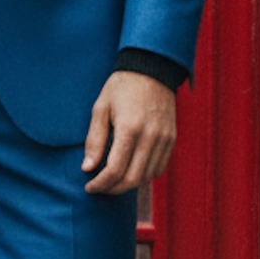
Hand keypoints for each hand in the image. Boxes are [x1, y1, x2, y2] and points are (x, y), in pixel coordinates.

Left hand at [82, 71, 176, 195]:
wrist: (152, 69)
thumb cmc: (121, 87)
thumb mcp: (101, 108)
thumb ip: (95, 140)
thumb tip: (87, 168)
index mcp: (129, 129)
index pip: (115, 170)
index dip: (100, 184)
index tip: (89, 187)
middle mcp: (150, 137)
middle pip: (132, 179)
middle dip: (113, 189)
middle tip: (99, 188)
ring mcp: (164, 139)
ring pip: (147, 177)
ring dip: (128, 185)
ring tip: (113, 181)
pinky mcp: (171, 139)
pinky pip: (159, 168)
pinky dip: (144, 176)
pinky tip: (130, 171)